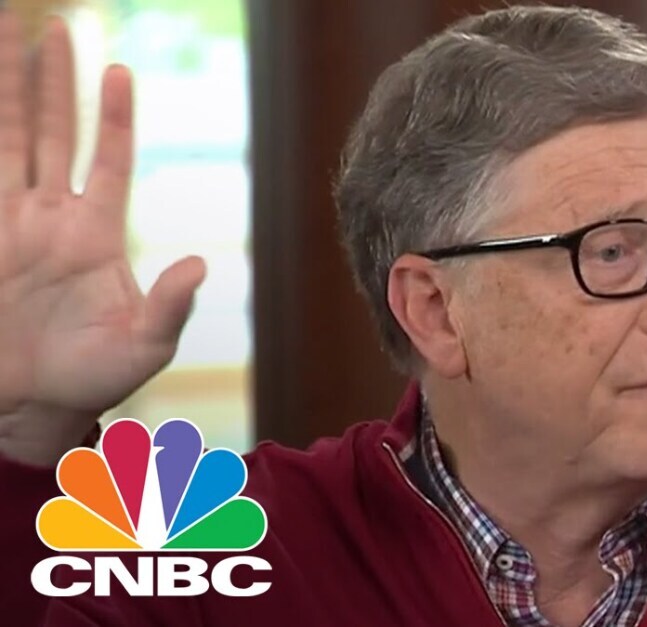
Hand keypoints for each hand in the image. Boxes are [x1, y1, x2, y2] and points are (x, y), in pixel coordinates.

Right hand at [0, 13, 204, 464]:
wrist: (31, 405)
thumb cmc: (92, 380)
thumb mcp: (143, 346)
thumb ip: (169, 306)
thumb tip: (200, 267)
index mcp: (96, 233)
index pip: (107, 159)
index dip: (113, 117)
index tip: (120, 70)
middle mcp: (52, 217)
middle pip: (52, 132)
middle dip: (53, 81)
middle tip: (54, 26)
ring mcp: (11, 224)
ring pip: (8, 140)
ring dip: (8, 90)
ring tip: (9, 34)